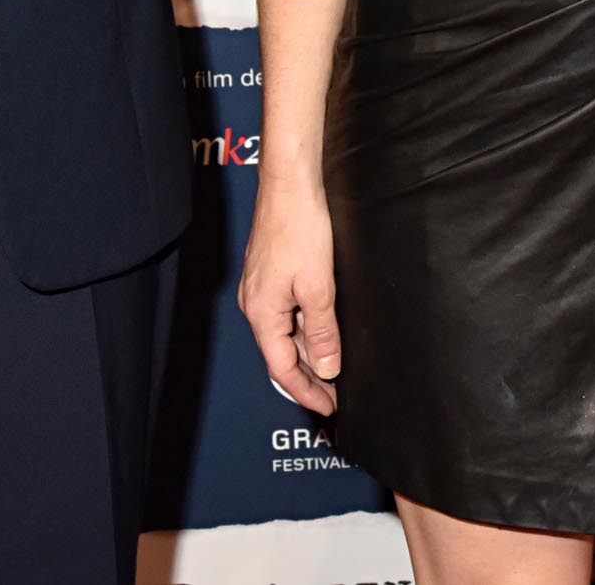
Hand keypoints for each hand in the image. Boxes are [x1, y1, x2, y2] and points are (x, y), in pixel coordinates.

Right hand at [238, 174, 342, 411]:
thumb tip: (328, 368)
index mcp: (263, 314)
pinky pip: (289, 314)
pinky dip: (308, 329)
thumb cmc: (299, 229)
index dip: (307, 392)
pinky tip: (327, 331)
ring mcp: (263, 291)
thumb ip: (323, 330)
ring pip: (287, 334)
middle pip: (283, 354)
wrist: (290, 187)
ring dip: (311, 353)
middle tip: (337, 395)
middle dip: (310, 377)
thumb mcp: (318, 286)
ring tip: (337, 370)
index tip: (329, 407)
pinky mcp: (273, 276)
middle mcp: (257, 306)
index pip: (283, 369)